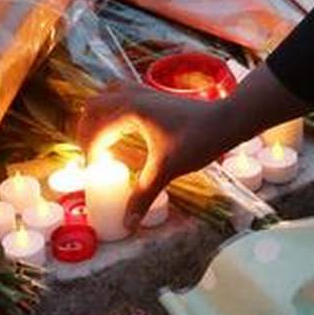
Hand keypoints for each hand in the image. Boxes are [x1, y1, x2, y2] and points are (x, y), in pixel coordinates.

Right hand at [81, 63, 309, 211]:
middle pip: (94, 106)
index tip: (93, 171)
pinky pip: (123, 95)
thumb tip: (128, 223)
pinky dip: (115, 109)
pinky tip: (126, 129)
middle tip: (93, 154)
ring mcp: (144, 91)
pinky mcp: (155, 94)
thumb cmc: (197, 140)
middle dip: (87, 130)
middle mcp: (132, 95)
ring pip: (108, 95)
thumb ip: (143, 195)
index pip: (96, 129)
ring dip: (99, 115)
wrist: (227, 120)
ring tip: (103, 139)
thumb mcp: (166, 170)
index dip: (90, 152)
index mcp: (129, 110)